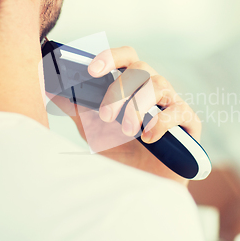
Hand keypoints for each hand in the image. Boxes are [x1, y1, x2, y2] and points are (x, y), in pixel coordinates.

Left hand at [51, 46, 200, 184]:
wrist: (144, 183)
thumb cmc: (121, 151)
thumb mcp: (93, 129)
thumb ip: (76, 107)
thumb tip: (50, 88)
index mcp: (133, 85)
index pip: (126, 57)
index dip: (110, 57)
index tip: (91, 70)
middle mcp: (154, 89)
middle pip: (142, 68)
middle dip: (120, 89)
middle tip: (106, 115)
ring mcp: (173, 103)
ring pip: (160, 85)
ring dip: (139, 105)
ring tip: (127, 129)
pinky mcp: (189, 122)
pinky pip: (179, 112)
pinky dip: (161, 123)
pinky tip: (148, 138)